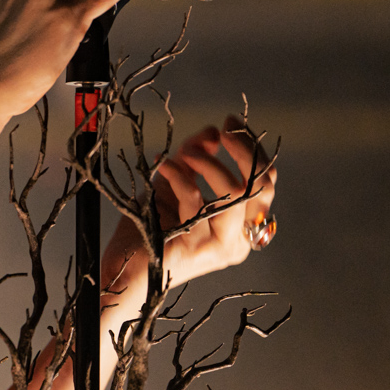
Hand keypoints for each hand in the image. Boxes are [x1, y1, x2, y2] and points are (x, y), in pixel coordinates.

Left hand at [106, 116, 275, 291]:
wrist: (124, 267)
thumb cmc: (150, 228)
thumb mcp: (175, 182)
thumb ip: (196, 157)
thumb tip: (212, 133)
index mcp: (242, 225)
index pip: (265, 183)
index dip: (252, 148)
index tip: (230, 123)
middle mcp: (240, 239)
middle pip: (262, 187)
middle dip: (244, 151)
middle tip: (221, 132)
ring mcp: (221, 247)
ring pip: (236, 194)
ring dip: (210, 164)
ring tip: (185, 154)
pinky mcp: (197, 250)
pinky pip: (197, 202)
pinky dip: (181, 177)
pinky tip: (165, 167)